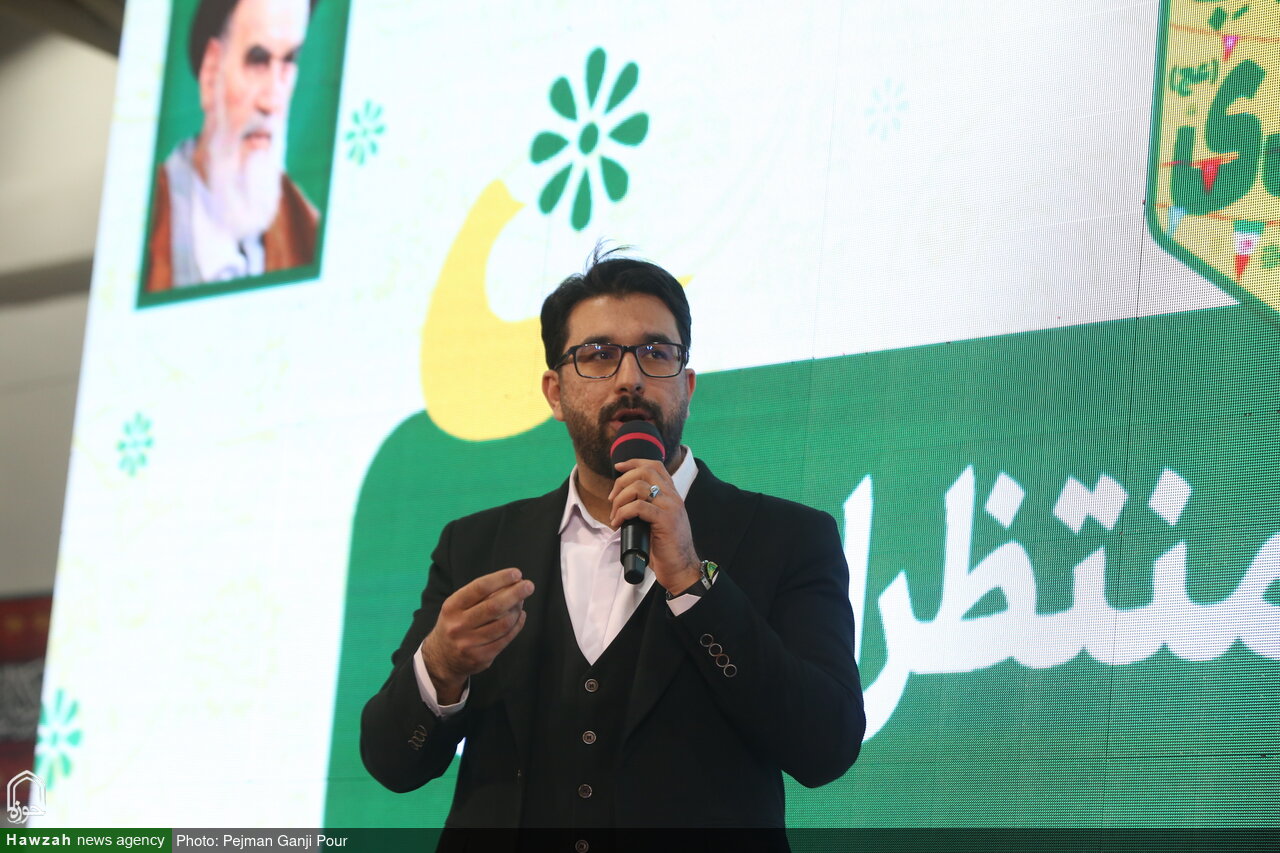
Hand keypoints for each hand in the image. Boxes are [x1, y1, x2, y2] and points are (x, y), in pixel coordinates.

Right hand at [420, 568, 533, 702]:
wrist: (441, 658)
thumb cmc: (455, 623)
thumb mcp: (457, 606)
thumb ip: (480, 595)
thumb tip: (512, 582)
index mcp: (452, 607)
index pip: (479, 587)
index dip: (501, 578)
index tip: (517, 573)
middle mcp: (458, 625)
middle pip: (494, 606)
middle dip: (515, 593)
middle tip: (529, 586)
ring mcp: (469, 643)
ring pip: (503, 624)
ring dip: (517, 610)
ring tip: (521, 602)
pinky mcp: (480, 657)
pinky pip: (506, 639)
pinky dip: (517, 625)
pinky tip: (520, 616)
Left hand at [609, 458, 701, 595]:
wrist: (681, 568)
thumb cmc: (665, 547)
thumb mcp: (658, 521)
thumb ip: (648, 506)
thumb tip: (622, 499)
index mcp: (672, 495)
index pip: (655, 465)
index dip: (634, 462)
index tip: (618, 467)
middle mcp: (673, 497)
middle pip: (645, 472)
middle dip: (622, 481)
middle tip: (612, 499)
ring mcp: (671, 507)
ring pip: (639, 487)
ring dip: (620, 500)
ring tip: (615, 515)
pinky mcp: (666, 521)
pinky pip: (639, 507)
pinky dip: (623, 513)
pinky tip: (618, 523)